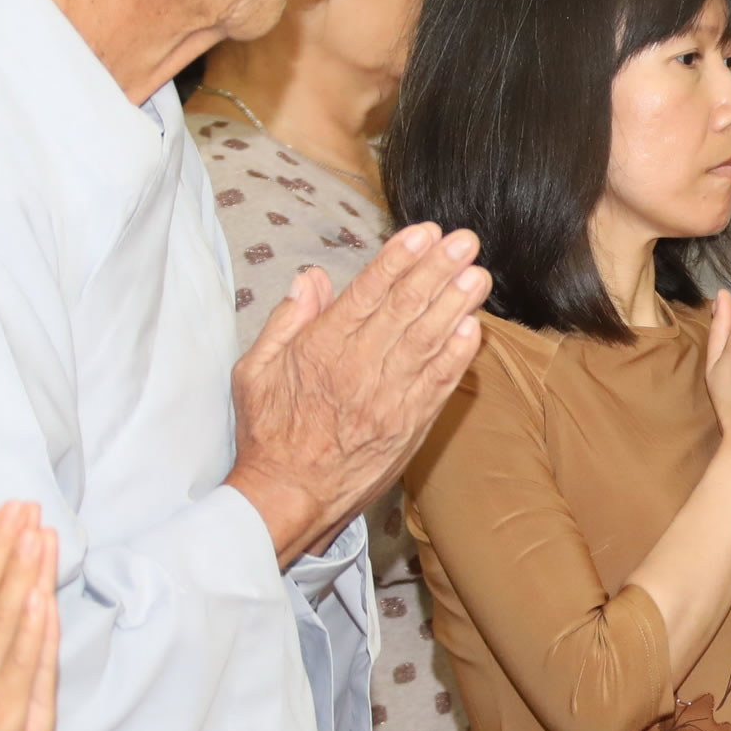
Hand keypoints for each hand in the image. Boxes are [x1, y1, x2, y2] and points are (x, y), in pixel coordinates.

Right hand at [227, 225, 490, 562]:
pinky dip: (458, 355)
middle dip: (437, 270)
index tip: (424, 233)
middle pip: (405, 309)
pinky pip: (439, 383)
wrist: (289, 497)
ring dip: (456, 304)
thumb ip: (285, 320)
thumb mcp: (254, 370)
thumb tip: (310, 278)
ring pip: (428, 341)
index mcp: (320, 349)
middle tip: (464, 241)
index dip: (398, 260)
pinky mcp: (409, 425)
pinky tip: (474, 327)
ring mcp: (388, 398)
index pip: (367, 294)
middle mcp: (358, 368)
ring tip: (477, 274)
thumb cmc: (269, 434)